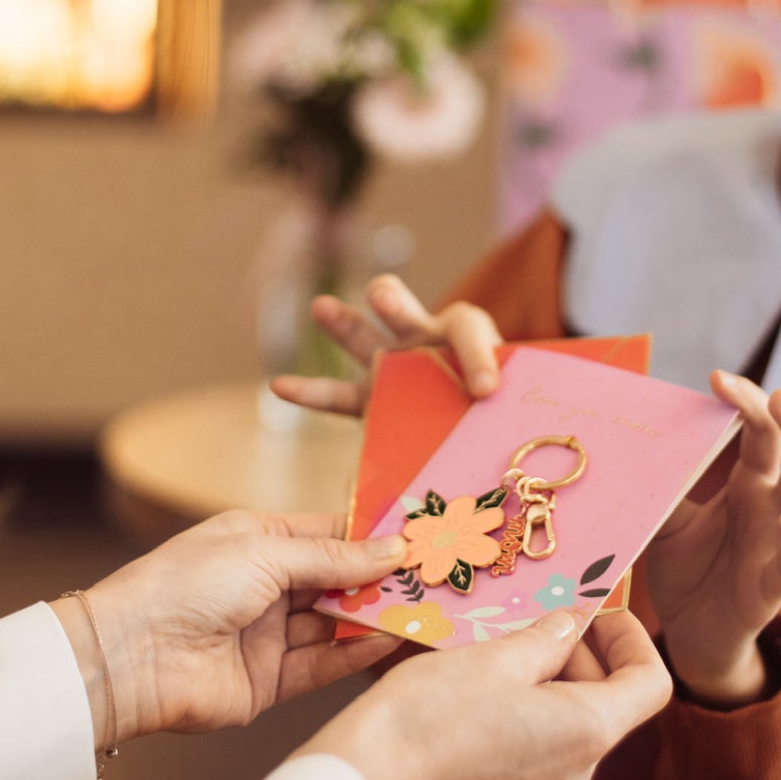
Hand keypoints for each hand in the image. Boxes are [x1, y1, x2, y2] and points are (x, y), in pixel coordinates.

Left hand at [51, 511, 405, 743]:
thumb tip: (392, 550)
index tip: (419, 538)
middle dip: (380, 580)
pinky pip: (322, 666)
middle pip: (337, 581)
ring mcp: (268, 635)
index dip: (371, 538)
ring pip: (334, 624)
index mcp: (258, 541)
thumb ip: (332, 557)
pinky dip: (355, 655)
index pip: (328, 534)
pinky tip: (389, 641)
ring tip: (423, 610)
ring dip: (374, 618)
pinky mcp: (269, 682)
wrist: (131, 657)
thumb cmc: (185, 585)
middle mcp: (265, 586)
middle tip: (432, 578)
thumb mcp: (263, 553)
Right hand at [270, 273, 502, 417]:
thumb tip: (473, 483)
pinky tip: (279, 386)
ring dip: (343, 323)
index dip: (477, 355)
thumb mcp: (501, 421)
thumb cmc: (498, 421)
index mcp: (468, 340)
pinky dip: (309, 392)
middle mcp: (428, 345)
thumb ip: (483, 439)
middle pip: (408, 313)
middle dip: (394, 303)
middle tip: (381, 297)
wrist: (486, 430)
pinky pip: (336, 394)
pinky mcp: (373, 395)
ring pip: (365, 336)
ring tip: (321, 308)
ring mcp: (396, 366)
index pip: (467, 330)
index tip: (484, 389)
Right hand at [298, 608, 670, 779]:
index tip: (598, 620)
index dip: (632, 643)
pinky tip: (464, 720)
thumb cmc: (426, 713)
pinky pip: (524, 777)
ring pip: (559, 745)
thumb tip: (570, 628)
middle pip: (602, 714)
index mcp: (585, 734)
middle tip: (529, 633)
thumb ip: (546, 639)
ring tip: (489, 672)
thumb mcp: (492, 655)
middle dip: (575, 668)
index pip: (652, 685)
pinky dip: (511, 741)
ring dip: (540, 703)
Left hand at [647, 371, 780, 706]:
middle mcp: (773, 510)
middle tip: (780, 398)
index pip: (765, 433)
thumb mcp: (664, 517)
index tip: (719, 378)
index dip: (750, 403)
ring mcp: (778, 548)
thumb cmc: (684, 569)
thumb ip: (662, 481)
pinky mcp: (771, 589)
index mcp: (750, 485)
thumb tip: (631, 435)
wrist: (688, 633)